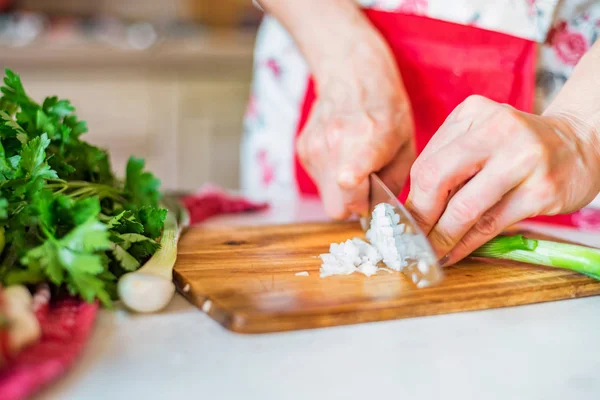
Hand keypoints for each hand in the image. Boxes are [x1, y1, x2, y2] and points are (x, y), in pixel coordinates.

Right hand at [297, 33, 414, 218]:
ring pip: (328, 198)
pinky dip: (332, 176)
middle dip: (353, 204)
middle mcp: (335, 145)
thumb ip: (394, 184)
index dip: (354, 196)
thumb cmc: (386, 110)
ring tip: (355, 162)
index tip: (360, 196)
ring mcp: (314, 148)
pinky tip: (342, 154)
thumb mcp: (406, 145)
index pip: (348, 177)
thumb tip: (378, 212)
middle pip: (337, 207)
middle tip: (367, 187)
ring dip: (342, 190)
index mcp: (367, 140)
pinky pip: (320, 182)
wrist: (352, 75)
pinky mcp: (303, 150)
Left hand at [405, 95, 599, 264]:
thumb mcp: (479, 138)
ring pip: (465, 207)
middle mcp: (497, 129)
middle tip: (411, 239)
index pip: (426, 161)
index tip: (401, 221)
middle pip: (438, 179)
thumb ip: (448, 164)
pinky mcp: (541, 189)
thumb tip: (412, 211)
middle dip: (420, 217)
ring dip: (441, 237)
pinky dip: (467, 243)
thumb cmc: (516, 147)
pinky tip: (454, 253)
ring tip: (430, 252)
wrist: (578, 144)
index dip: (411, 198)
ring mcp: (523, 158)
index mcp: (472, 112)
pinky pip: (492, 224)